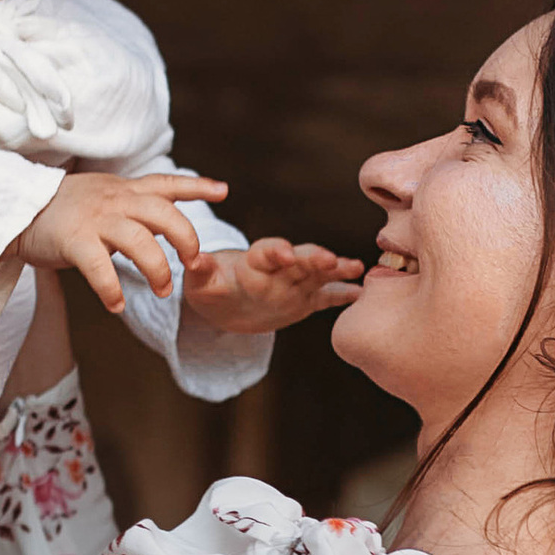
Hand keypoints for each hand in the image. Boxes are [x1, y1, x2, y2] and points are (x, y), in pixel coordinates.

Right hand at [16, 169, 228, 315]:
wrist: (13, 208)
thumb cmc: (60, 208)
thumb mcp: (102, 195)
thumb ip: (131, 203)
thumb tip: (160, 219)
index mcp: (124, 190)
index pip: (166, 183)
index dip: (197, 187)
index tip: (223, 191)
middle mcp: (115, 200)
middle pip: (164, 214)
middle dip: (186, 239)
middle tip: (193, 263)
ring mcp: (95, 219)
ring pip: (140, 242)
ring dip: (157, 271)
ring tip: (162, 291)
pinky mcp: (73, 240)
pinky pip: (100, 268)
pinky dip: (112, 290)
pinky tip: (117, 306)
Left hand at [186, 238, 366, 332]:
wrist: (225, 303)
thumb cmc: (211, 287)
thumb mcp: (202, 282)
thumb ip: (201, 270)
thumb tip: (193, 259)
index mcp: (254, 262)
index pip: (267, 252)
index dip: (276, 251)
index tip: (285, 253)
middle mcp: (278, 270)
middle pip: (299, 260)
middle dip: (314, 258)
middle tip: (329, 259)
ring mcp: (294, 284)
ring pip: (318, 274)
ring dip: (336, 269)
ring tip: (357, 267)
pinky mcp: (304, 301)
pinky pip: (326, 297)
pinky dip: (342, 295)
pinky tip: (361, 293)